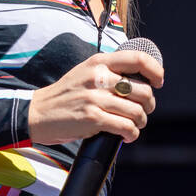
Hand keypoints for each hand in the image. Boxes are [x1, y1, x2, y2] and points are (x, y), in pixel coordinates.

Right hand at [28, 50, 164, 145]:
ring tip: (134, 126)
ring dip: (140, 122)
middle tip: (143, 111)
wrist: (37, 113)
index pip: (137, 59)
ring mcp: (96, 98)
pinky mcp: (93, 118)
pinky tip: (127, 136)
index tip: (158, 82)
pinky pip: (126, 127)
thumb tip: (140, 81)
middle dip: (149, 105)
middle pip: (143, 90)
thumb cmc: (65, 94)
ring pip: (137, 111)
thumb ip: (109, 72)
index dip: (155, 71)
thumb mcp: (85, 72)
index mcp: (99, 62)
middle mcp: (99, 77)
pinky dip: (132, 134)